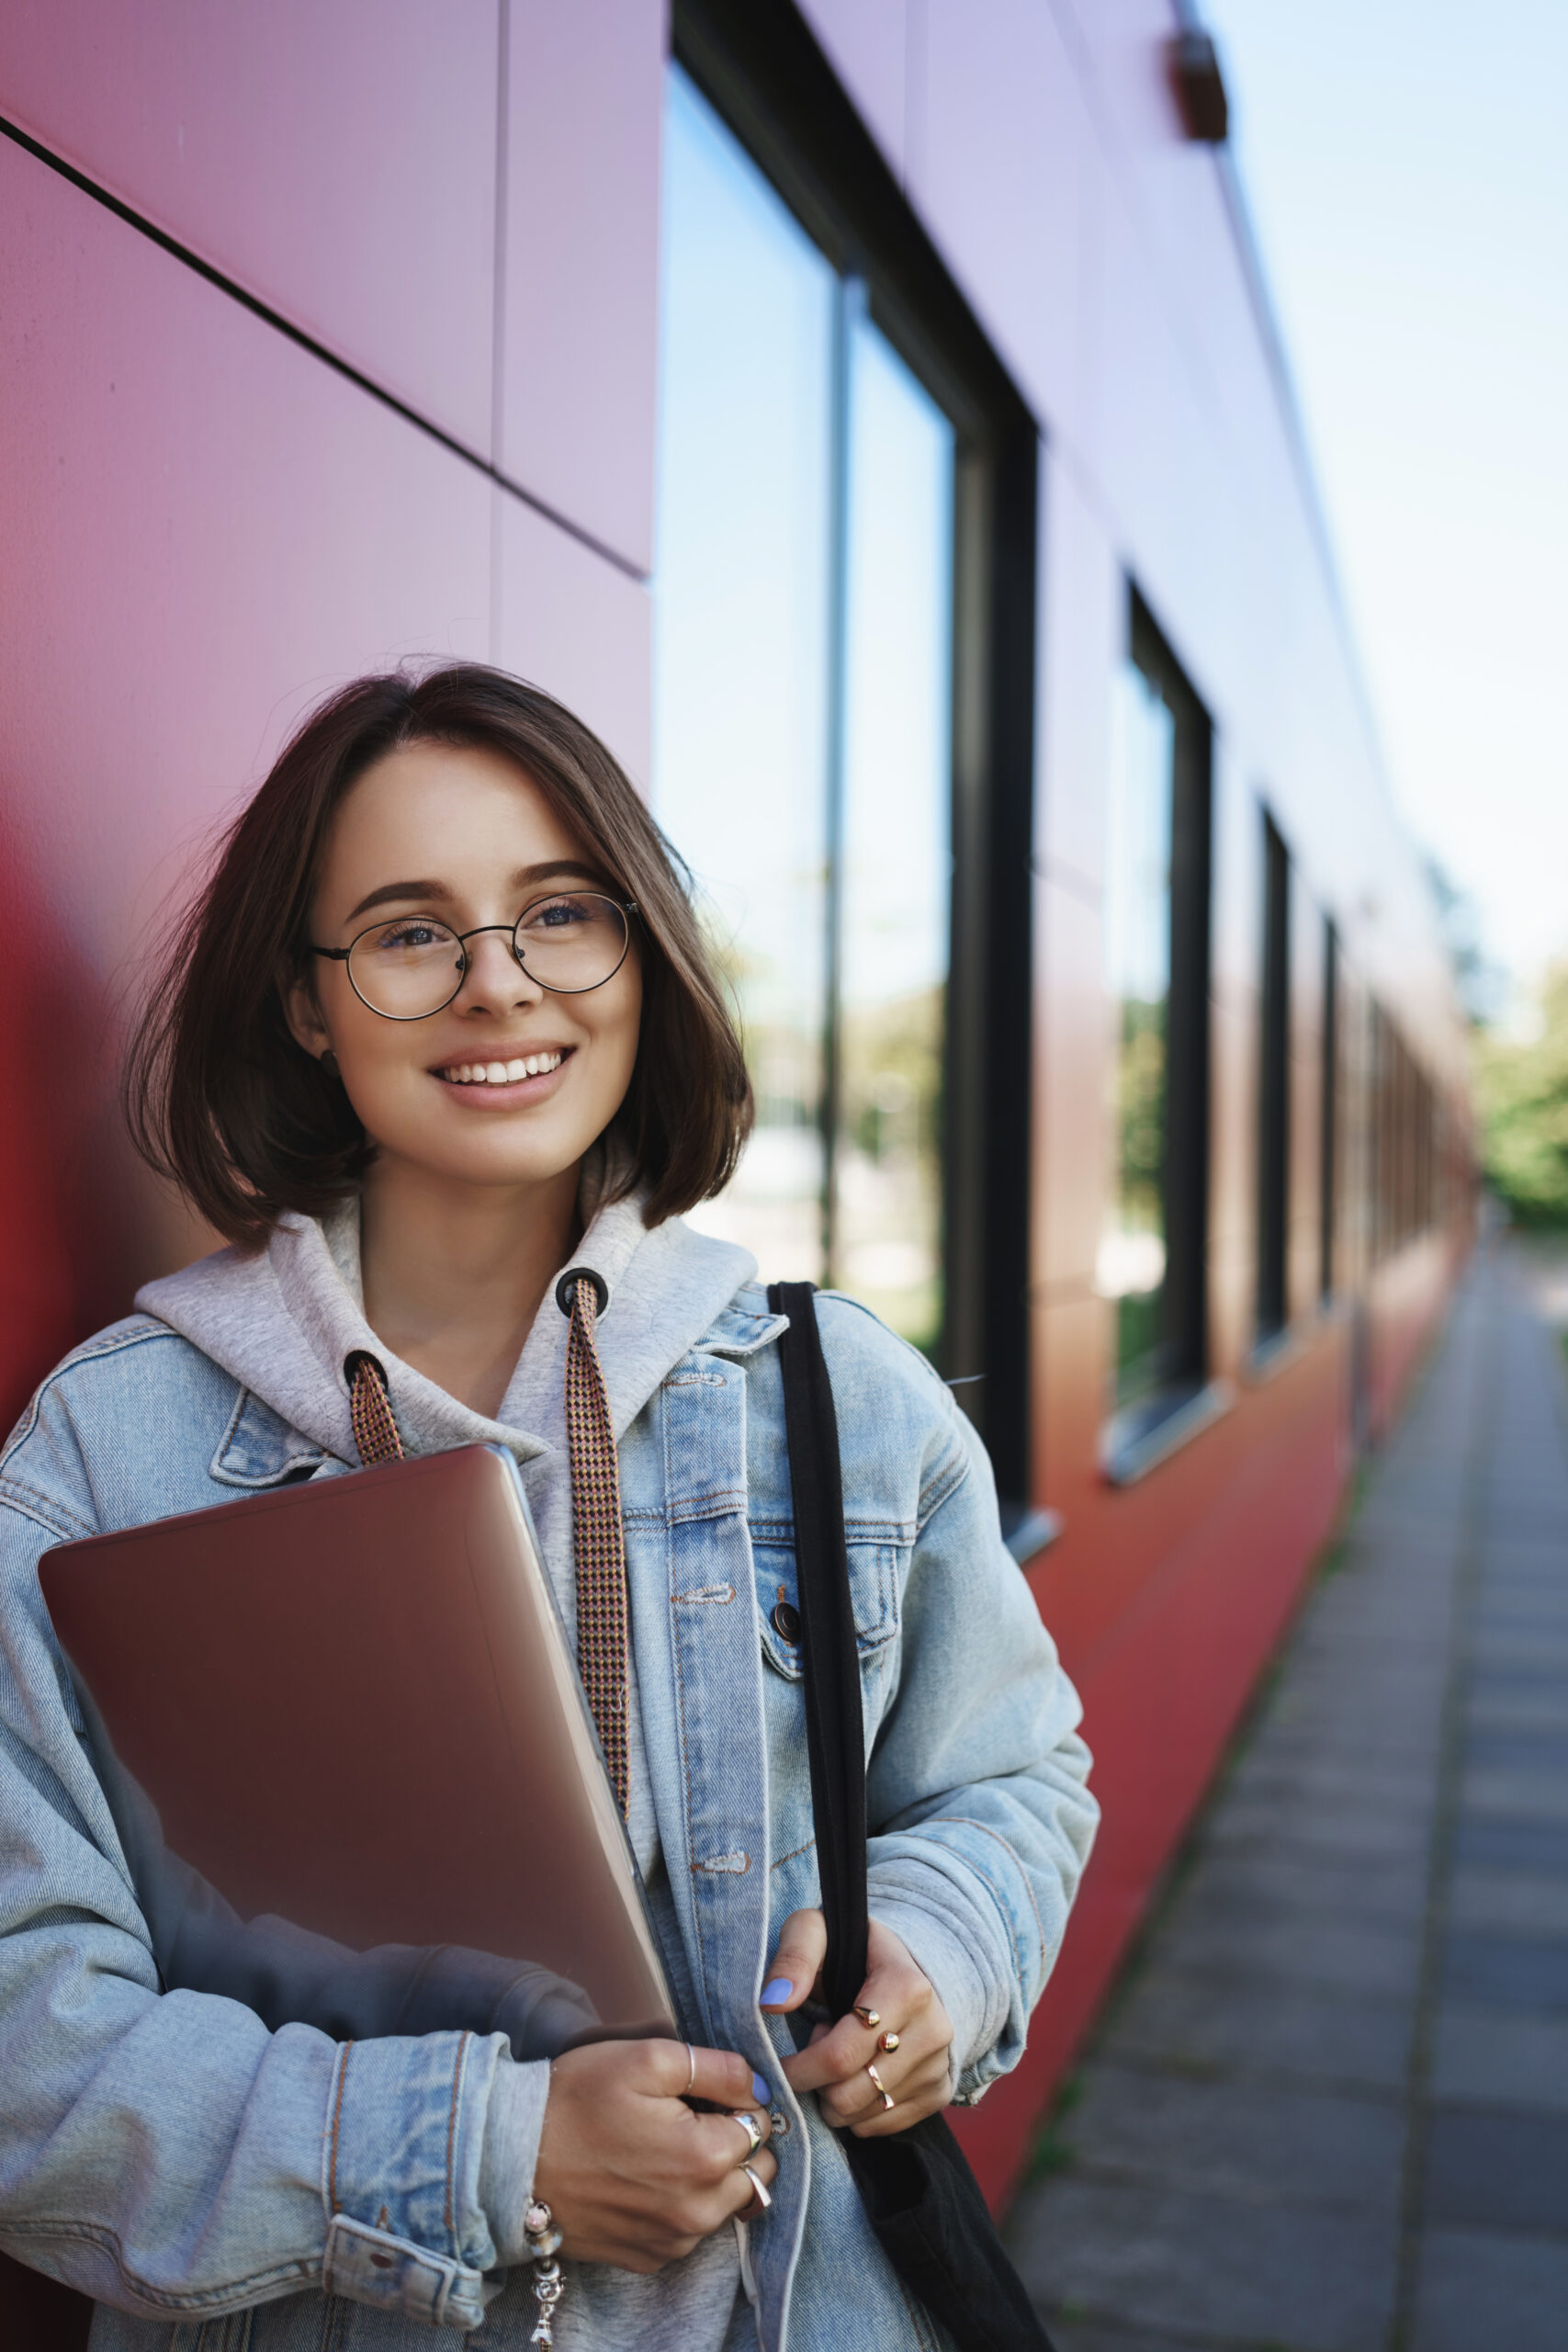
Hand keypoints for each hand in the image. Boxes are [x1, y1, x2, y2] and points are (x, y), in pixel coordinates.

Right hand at [533, 2039, 774, 2270]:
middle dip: (735, 2143)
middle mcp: (697, 2212)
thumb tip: (759, 2086)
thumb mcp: (647, 2058)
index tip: (704, 2092)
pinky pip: (690, 2231)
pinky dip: (683, 2205)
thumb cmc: (577, 2101)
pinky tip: (647, 2178)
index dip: (737, 2102)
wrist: (510, 2159)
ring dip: (713, 2177)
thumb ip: (716, 2068)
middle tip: (690, 2118)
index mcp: (704, 2159)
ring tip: (664, 2146)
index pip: (760, 2126)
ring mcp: (672, 2242)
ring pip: (726, 2205)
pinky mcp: (647, 2259)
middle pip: (753, 2172)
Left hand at [760, 1910, 954, 2137]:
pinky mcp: (939, 2093)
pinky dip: (855, 2110)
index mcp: (908, 1988)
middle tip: (815, 2047)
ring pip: (862, 2116)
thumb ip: (794, 1957)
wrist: (903, 1966)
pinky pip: (880, 2126)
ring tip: (837, 2055)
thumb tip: (773, 2003)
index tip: (779, 2062)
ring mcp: (939, 2066)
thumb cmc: (848, 1950)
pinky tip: (856, 2072)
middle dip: (815, 2082)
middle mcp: (933, 2031)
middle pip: (849, 2094)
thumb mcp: (815, 1932)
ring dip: (832, 2096)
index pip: (840, 2056)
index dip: (799, 2069)